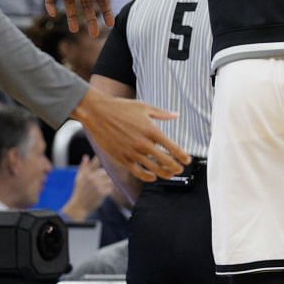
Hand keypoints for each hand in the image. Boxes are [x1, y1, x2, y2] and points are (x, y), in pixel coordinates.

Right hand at [61, 156, 114, 220]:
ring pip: (110, 179)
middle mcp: (92, 178)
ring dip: (109, 182)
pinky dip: (110, 189)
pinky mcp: (102, 193)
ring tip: (103, 186)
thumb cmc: (80, 191)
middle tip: (104, 180)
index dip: (101, 159)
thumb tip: (86, 156)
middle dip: (106, 175)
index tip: (106, 157)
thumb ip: (84, 167)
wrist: (80, 205)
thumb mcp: (79, 178)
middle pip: (106, 172)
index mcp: (86, 173)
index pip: (96, 163)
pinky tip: (105, 192)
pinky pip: (111, 187)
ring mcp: (98, 185)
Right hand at [72, 93, 188, 181]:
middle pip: (166, 162)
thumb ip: (162, 113)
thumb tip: (176, 115)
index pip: (173, 148)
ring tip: (169, 174)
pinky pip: (138, 173)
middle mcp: (143, 143)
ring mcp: (132, 152)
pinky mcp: (121, 158)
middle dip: (176, 167)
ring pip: (154, 170)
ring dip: (165, 174)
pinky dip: (148, 177)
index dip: (183, 156)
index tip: (187, 160)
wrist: (96, 112)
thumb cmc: (120, 107)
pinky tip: (152, 176)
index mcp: (151, 130)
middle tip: (180, 169)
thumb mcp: (144, 107)